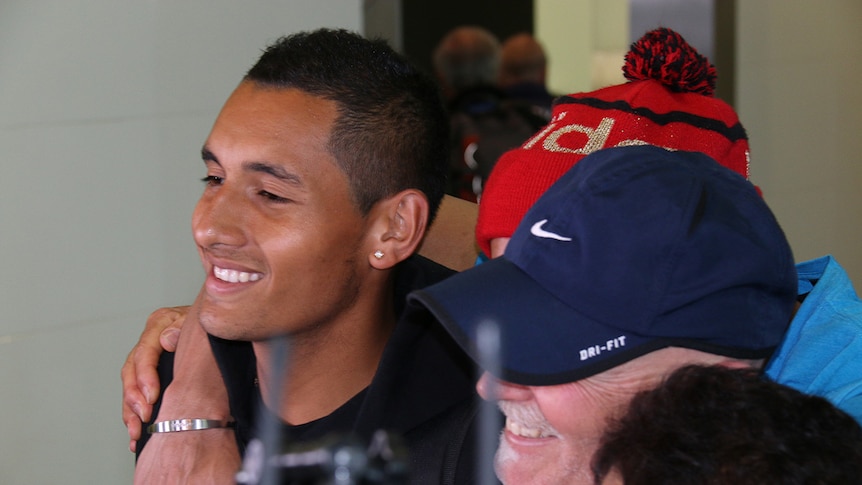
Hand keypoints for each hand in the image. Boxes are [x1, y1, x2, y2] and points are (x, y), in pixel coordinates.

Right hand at [132, 296, 236, 482]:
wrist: (222, 328)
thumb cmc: (213, 325)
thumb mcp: (201, 323)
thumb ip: (182, 329)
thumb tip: (166, 339)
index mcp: (159, 324)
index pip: (144, 352)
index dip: (146, 376)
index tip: (152, 396)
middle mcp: (150, 341)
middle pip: (132, 371)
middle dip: (135, 397)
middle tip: (145, 416)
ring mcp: (148, 359)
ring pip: (131, 386)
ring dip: (131, 411)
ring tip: (136, 430)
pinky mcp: (151, 375)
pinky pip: (136, 396)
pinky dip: (134, 415)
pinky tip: (136, 432)